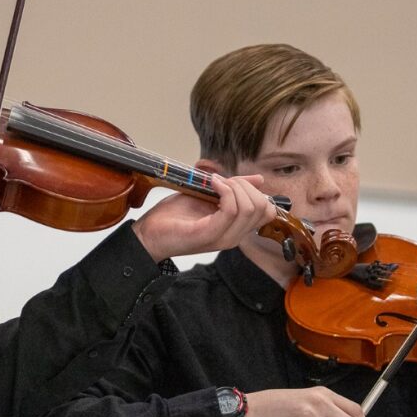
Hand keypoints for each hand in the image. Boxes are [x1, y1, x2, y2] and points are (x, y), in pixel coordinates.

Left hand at [131, 174, 276, 261]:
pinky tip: (211, 184)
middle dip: (246, 186)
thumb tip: (259, 179)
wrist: (148, 234)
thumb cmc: (173, 217)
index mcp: (236, 228)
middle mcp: (234, 236)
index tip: (232, 181)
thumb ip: (232, 189)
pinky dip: (224, 191)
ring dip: (234, 187)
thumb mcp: (208, 195)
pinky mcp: (209, 235)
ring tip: (214, 182)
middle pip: (263, 208)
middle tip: (222, 181)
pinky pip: (231, 211)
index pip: (268, 211)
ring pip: (250, 209)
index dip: (255, 191)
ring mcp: (223, 237)